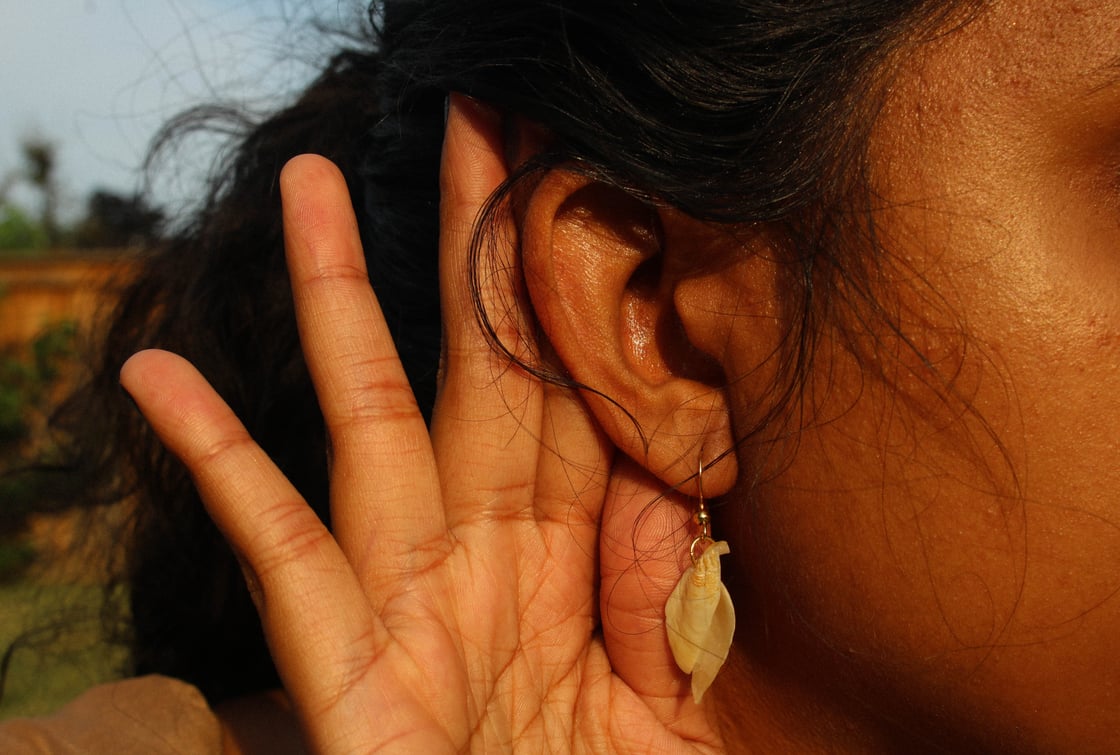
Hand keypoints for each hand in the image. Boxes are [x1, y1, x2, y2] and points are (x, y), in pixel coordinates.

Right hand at [120, 96, 723, 751]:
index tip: (580, 177)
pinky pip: (279, 550)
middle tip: (477, 115)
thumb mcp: (679, 693)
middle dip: (474, 242)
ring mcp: (404, 598)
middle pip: (477, 366)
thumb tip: (652, 475)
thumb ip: (664, 584)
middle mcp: (480, 552)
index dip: (575, 285)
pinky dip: (220, 463)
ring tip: (310, 187)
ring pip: (368, 420)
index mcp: (568, 554)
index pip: (573, 389)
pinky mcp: (341, 666)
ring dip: (338, 302)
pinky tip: (159, 378)